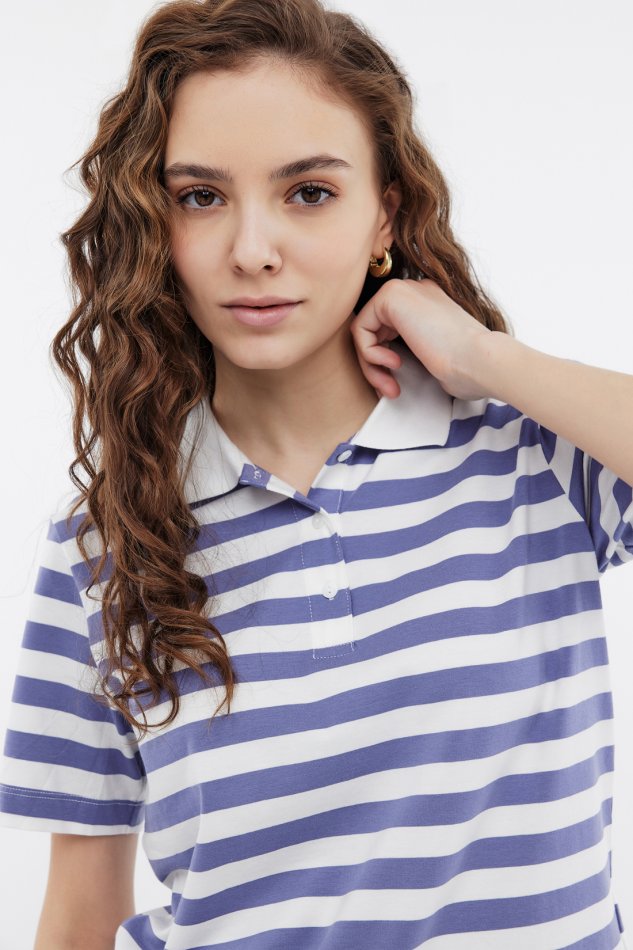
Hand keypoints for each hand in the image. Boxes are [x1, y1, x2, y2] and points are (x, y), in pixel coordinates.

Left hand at [349, 277, 494, 400]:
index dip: (384, 362)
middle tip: (391, 391)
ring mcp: (404, 290)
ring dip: (371, 366)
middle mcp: (414, 291)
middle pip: (372, 330)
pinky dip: (369, 355)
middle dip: (374, 366)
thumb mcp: (434, 357)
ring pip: (363, 331)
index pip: (387, 330)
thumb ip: (411, 350)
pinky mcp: (392, 295)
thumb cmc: (467, 368)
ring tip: (391, 386)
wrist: (481, 361)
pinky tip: (394, 365)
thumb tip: (385, 359)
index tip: (396, 387)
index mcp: (427, 303)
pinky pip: (359, 329)